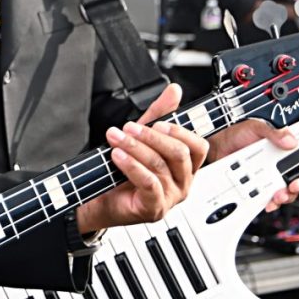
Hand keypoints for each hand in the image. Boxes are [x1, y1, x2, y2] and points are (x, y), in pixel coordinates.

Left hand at [76, 83, 208, 232]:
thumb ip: (159, 114)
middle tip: (130, 128)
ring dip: (135, 148)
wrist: (100, 199)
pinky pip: (149, 183)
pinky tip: (118, 156)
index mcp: (185, 166)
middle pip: (179, 153)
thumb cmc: (123, 172)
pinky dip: (131, 166)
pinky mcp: (154, 207)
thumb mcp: (142, 138)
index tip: (158, 122)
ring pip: (160, 166)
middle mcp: (182, 182)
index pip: (198, 147)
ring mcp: (171, 197)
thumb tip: (174, 90)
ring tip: (116, 138)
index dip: (180, 131)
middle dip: (152, 137)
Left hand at [208, 119, 298, 211]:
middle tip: (296, 184)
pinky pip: (272, 199)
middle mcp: (286, 164)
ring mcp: (275, 177)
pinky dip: (273, 202)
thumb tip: (290, 140)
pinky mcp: (262, 187)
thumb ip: (274, 132)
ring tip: (279, 194)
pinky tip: (269, 201)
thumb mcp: (257, 127)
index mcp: (291, 148)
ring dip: (289, 195)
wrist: (218, 145)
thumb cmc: (239, 134)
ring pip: (291, 192)